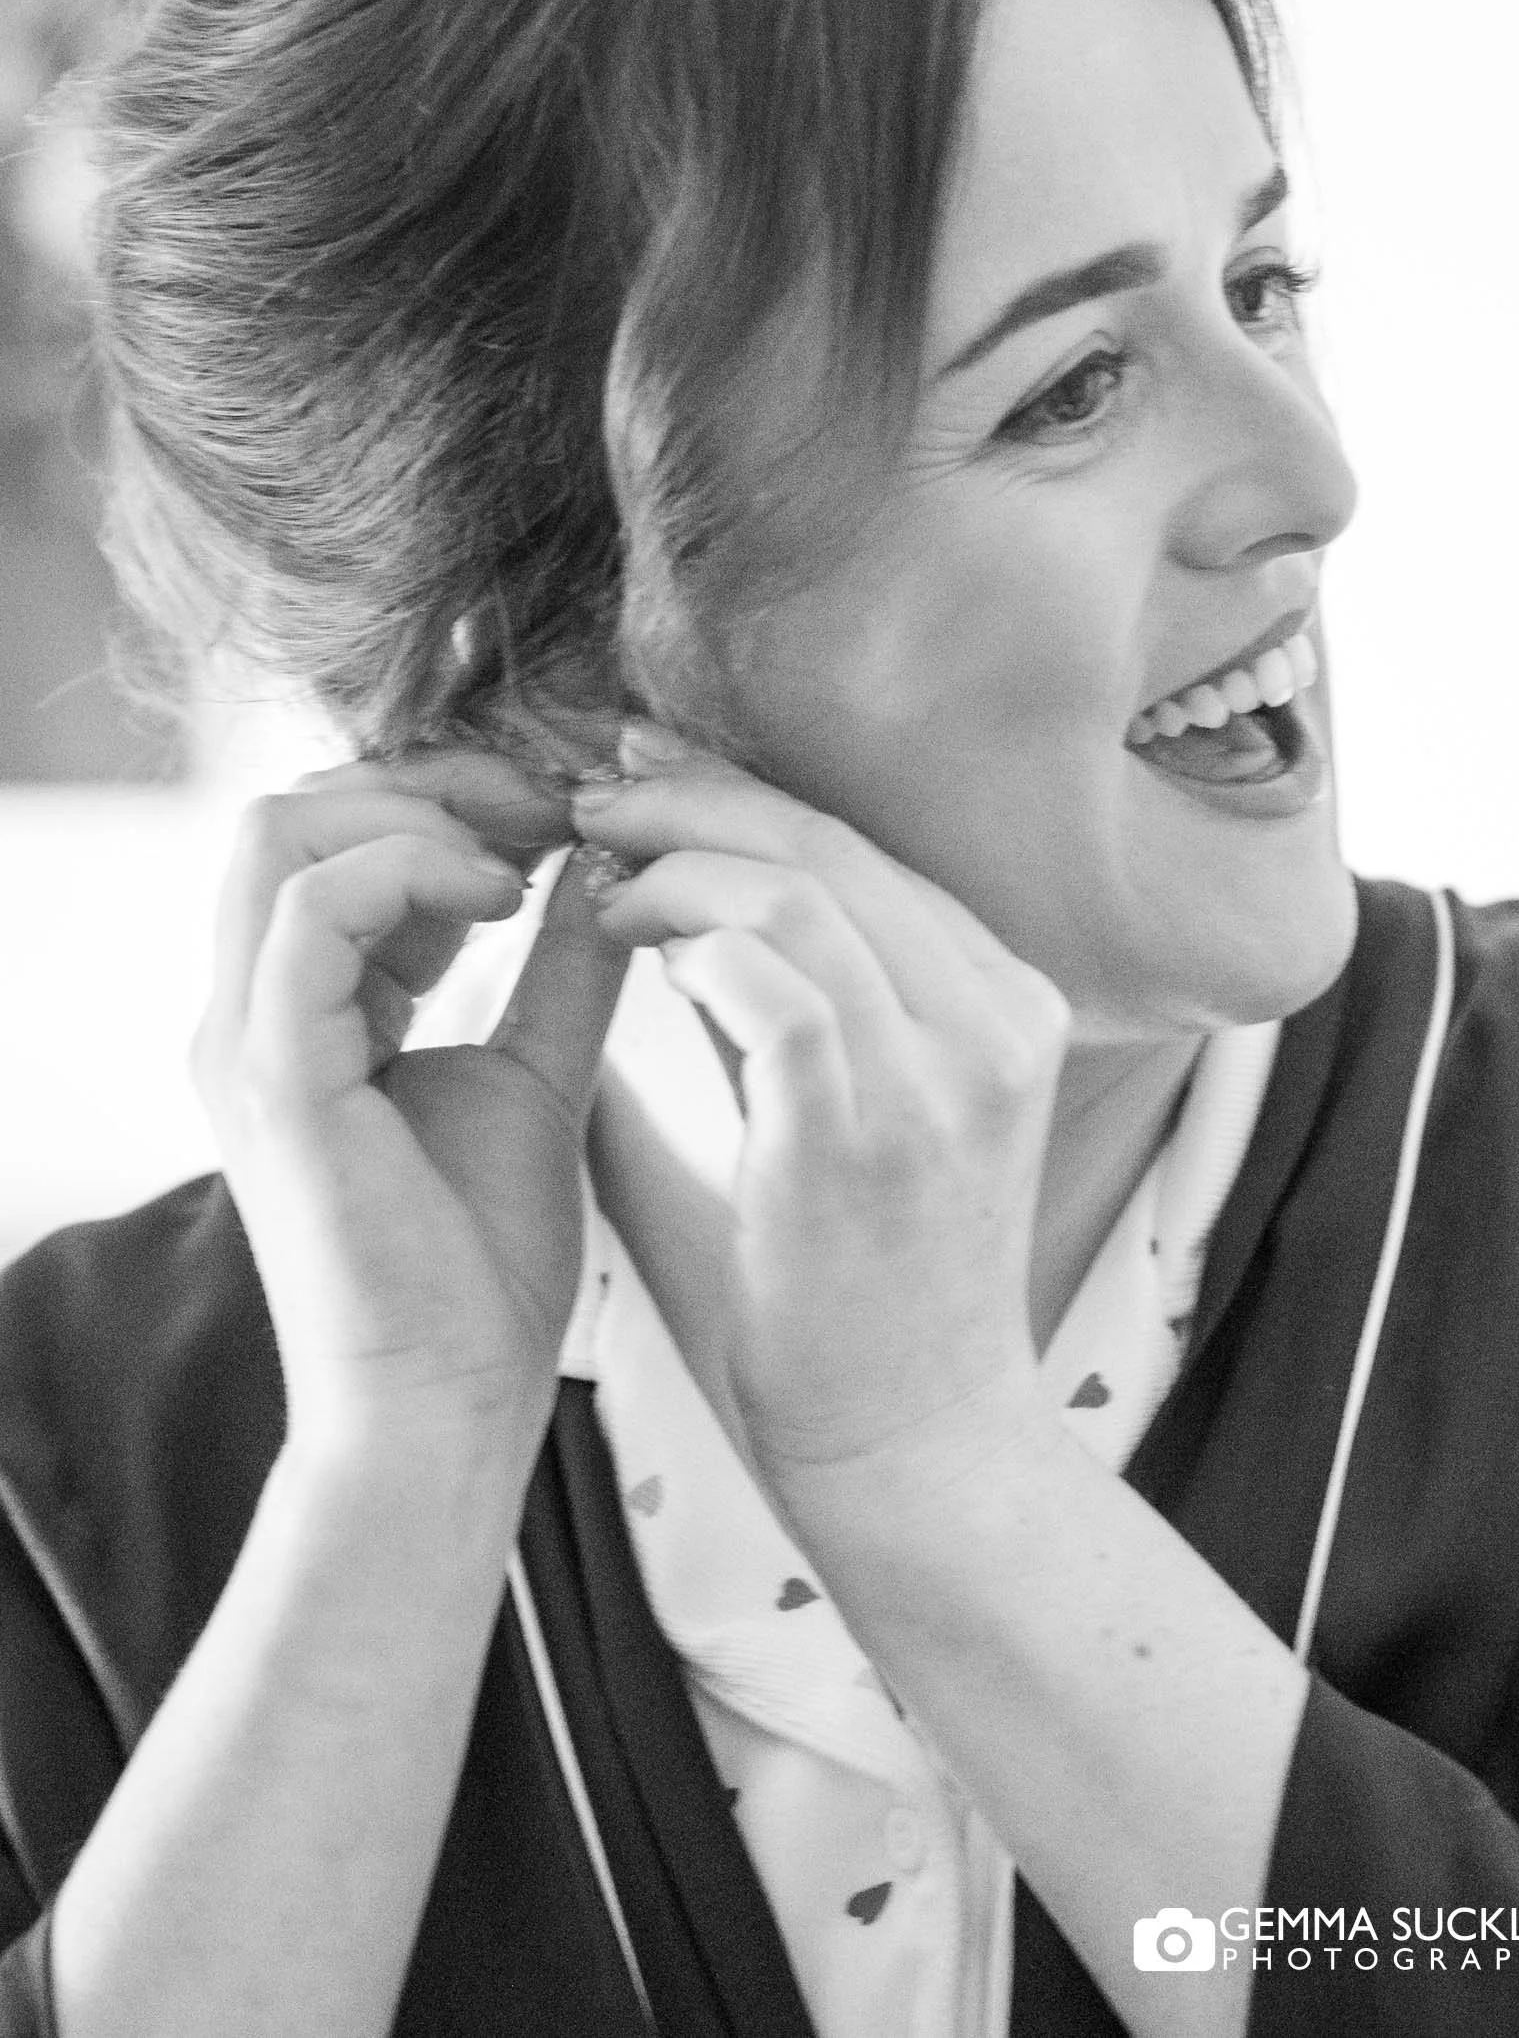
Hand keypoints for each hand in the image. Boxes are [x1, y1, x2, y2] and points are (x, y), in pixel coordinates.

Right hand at [191, 752, 628, 1462]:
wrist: (452, 1406)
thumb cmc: (483, 1267)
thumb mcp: (539, 1073)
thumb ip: (558, 967)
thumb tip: (601, 862)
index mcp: (307, 1009)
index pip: (339, 835)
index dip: (452, 797)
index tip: (564, 810)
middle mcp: (256, 1011)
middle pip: (298, 809)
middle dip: (433, 780)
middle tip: (549, 804)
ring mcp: (250, 1038)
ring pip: (283, 833)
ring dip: (420, 813)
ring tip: (525, 852)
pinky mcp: (274, 1074)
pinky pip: (309, 909)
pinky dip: (411, 872)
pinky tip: (503, 902)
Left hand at [572, 731, 1071, 1505]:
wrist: (913, 1446)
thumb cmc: (862, 1287)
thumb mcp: (859, 1115)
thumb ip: (787, 1010)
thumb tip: (672, 910)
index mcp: (1004, 1002)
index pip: (867, 850)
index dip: (745, 797)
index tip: (650, 777)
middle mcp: (996, 1019)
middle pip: (832, 844)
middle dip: (695, 799)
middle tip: (596, 791)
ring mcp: (945, 1075)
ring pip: (798, 891)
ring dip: (674, 862)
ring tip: (596, 871)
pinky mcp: (869, 1134)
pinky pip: (773, 986)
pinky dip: (688, 940)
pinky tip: (627, 942)